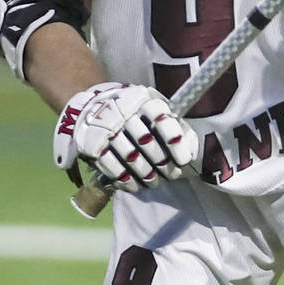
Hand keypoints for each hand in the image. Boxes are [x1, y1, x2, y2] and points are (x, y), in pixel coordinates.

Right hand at [54, 81, 195, 187]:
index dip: (174, 141)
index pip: (160, 117)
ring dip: (145, 174)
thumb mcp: (154, 112)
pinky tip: (134, 185)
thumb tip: (192, 153)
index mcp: (142, 99)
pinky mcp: (91, 144)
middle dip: (162, 162)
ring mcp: (105, 127)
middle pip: (146, 140)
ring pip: (130, 156)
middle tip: (171, 175)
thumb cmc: (135, 116)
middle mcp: (122, 110)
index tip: (183, 160)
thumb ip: (175, 127)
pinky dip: (125, 179)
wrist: (92, 111)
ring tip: (154, 181)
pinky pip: (111, 166)